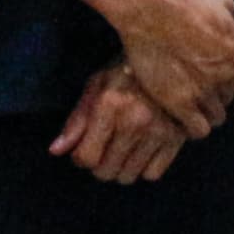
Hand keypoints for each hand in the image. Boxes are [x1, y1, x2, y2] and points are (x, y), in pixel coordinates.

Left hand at [50, 65, 188, 184]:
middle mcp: (134, 122)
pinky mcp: (178, 138)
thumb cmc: (128, 69)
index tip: (86, 147)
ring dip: (121, 168)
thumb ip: (77, 118)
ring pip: (129, 175)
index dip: (81, 157)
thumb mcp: (97, 84)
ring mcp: (159, 132)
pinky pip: (153, 174)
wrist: (174, 57)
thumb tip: (56, 150)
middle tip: (105, 150)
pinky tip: (144, 152)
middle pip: (106, 171)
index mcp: (110, 106)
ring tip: (124, 151)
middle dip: (100, 165)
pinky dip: (145, 168)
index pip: (86, 157)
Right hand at [110, 0, 233, 132]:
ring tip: (185, 105)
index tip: (206, 77)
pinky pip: (197, 129)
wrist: (151, 11)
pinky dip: (191, 127)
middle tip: (191, 89)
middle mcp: (227, 75)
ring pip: (214, 117)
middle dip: (212, 95)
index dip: (223, 79)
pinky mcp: (180, 102)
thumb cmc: (187, 3)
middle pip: (226, 98)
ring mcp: (204, 90)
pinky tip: (179, 119)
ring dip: (203, 112)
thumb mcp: (226, 7)